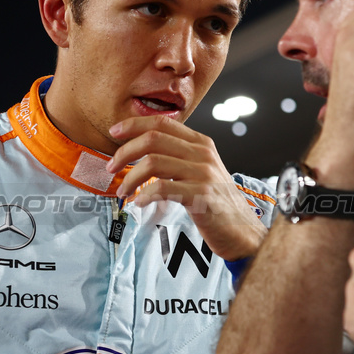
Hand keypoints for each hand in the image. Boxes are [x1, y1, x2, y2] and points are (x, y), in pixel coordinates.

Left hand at [108, 116, 266, 260]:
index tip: (114, 133)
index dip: (134, 124)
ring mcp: (203, 174)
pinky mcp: (201, 196)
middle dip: (124, 152)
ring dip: (130, 178)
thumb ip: (179, 156)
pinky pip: (163, 188)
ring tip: (123, 192)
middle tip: (111, 168)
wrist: (242, 230)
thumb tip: (143, 150)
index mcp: (201, 143)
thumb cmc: (217, 203)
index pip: (162, 123)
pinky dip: (144, 195)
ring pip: (153, 162)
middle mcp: (203, 154)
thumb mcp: (202, 170)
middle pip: (153, 139)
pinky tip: (139, 202)